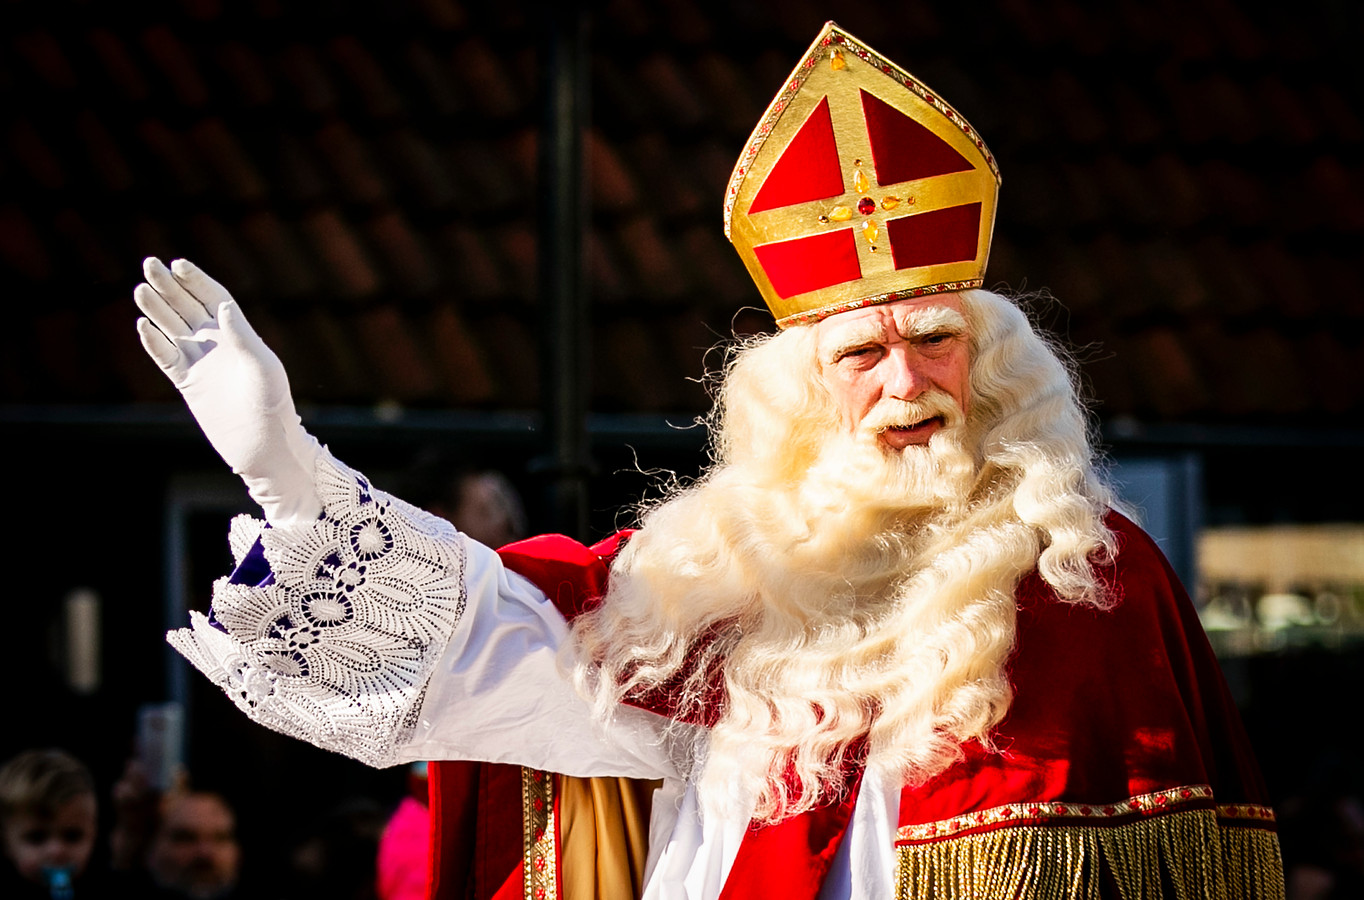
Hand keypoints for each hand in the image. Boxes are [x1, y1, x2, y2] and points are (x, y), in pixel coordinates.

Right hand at [135, 257, 322, 523]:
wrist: (264, 444)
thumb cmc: (273, 404)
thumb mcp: (262, 366)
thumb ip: (241, 335)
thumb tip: (221, 305)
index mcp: (239, 335)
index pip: (213, 298)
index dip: (196, 280)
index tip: (178, 263)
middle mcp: (218, 344)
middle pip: (188, 307)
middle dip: (169, 285)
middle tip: (149, 263)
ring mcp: (201, 363)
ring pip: (172, 328)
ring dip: (156, 309)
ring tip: (140, 289)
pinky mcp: (188, 384)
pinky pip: (166, 358)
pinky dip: (154, 342)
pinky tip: (142, 326)